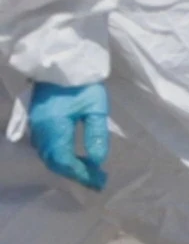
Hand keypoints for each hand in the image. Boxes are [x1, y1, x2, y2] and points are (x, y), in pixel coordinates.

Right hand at [16, 81, 96, 197]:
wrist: (60, 61)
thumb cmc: (82, 82)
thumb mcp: (96, 106)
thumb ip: (96, 134)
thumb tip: (98, 160)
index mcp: (54, 126)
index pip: (64, 160)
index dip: (81, 173)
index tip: (99, 182)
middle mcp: (40, 129)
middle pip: (54, 161)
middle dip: (76, 173)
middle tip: (99, 181)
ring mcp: (35, 125)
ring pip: (49, 155)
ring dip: (68, 166)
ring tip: (91, 172)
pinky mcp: (36, 121)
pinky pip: (45, 147)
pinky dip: (60, 156)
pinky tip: (75, 158)